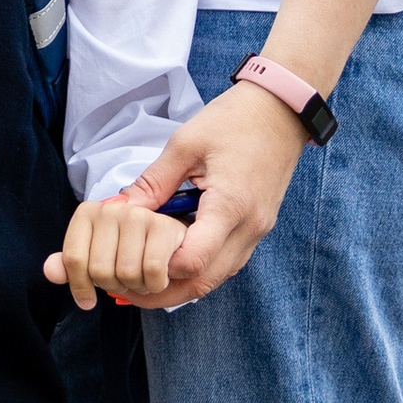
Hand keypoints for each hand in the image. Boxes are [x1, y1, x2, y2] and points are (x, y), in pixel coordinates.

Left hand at [45, 192, 185, 312]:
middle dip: (115, 288)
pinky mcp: (166, 227)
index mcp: (89, 211)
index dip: (79, 287)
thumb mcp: (104, 248)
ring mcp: (139, 215)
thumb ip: (78, 259)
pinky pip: (151, 271)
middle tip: (128, 282)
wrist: (189, 219)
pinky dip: (156, 283)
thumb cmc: (140, 241)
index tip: (87, 302)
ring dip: (139, 288)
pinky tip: (161, 274)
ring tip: (146, 276)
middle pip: (99, 272)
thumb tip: (50, 271)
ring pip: (125, 274)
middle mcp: (112, 207)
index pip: (73, 259)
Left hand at [121, 83, 313, 303]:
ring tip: (145, 278)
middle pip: (203, 283)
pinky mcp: (256, 230)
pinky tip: (173, 258)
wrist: (282, 111)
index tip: (129, 259)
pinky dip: (198, 268)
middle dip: (162, 292)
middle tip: (128, 289)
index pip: (192, 261)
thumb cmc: (234, 121)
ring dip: (180, 285)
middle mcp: (248, 228)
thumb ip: (153, 182)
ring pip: (215, 278)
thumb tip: (121, 211)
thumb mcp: (185, 144)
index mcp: (230, 206)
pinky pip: (225, 262)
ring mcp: (256, 233)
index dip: (156, 267)